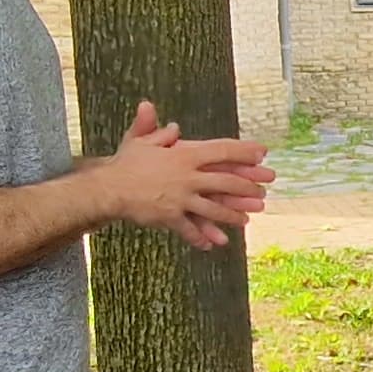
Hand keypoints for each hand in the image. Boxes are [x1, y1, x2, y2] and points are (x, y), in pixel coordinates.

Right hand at [93, 101, 271, 250]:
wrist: (108, 188)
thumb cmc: (126, 162)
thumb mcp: (142, 141)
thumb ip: (159, 132)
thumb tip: (173, 127)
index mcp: (184, 155)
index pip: (221, 151)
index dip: (244, 152)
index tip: (262, 153)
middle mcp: (187, 177)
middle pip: (225, 182)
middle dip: (247, 187)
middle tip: (263, 191)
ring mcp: (181, 199)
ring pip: (214, 208)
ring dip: (232, 215)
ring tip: (246, 220)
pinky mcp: (171, 217)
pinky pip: (190, 229)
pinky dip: (202, 237)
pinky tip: (214, 245)